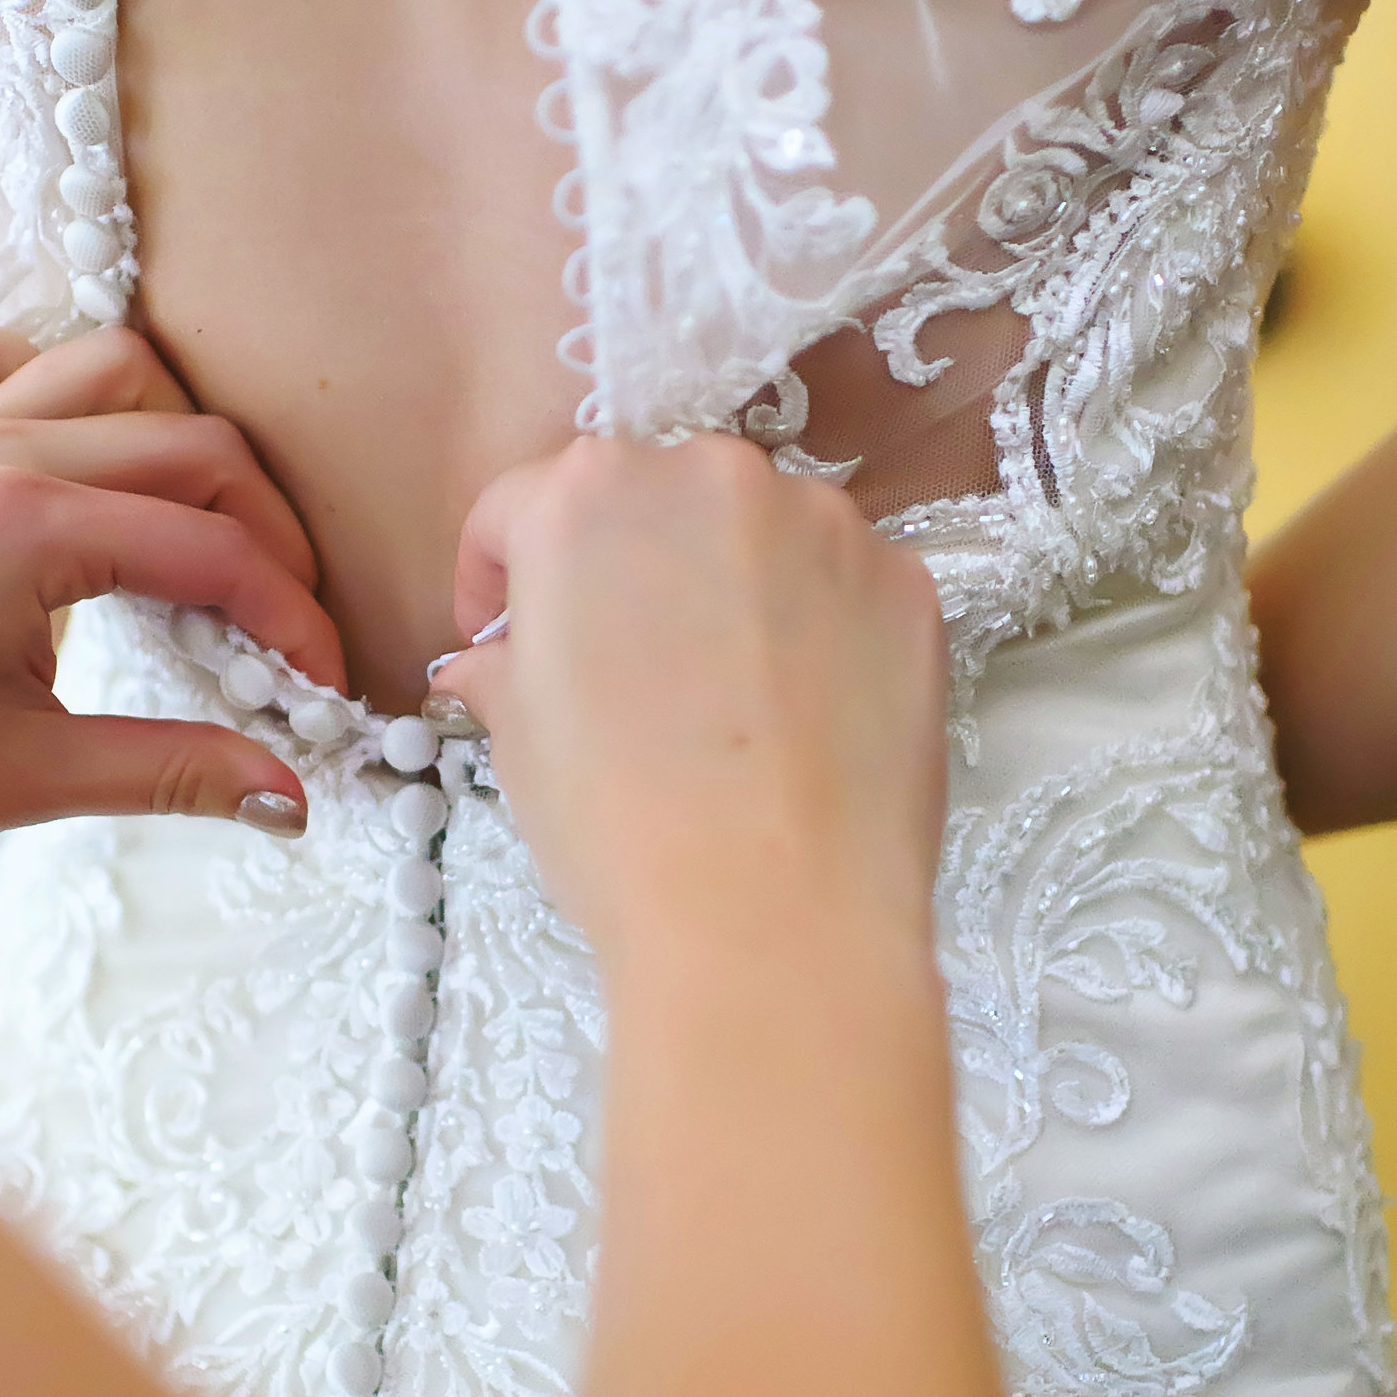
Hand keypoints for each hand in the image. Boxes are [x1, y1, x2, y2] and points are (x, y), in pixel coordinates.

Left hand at [0, 322, 344, 868]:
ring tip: (208, 544)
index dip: (290, 614)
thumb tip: (291, 800)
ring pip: (112, 373)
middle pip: (188, 443)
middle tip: (287, 625)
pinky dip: (48, 383)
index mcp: (15, 526)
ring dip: (179, 445)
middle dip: (263, 532)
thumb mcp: (26, 780)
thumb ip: (172, 770)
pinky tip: (72, 465)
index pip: (208, 547)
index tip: (324, 681)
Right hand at [431, 436, 947, 970]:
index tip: (503, 637)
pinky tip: (803, 716)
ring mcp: (825, 524)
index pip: (521, 506)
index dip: (499, 576)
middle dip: (627, 568)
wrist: (773, 919)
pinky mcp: (907, 584)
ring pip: (759, 534)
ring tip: (728, 698)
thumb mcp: (523, 741)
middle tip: (625, 667)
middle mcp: (710, 477)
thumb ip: (506, 668)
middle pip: (651, 500)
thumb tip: (489, 663)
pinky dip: (818, 629)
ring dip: (732, 587)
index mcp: (585, 495)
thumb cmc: (617, 824)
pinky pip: (843, 585)